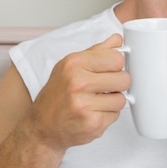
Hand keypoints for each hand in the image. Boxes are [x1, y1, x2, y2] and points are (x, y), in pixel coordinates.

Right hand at [25, 34, 130, 150]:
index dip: (117, 65)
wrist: (41, 128)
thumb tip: (118, 39)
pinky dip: (107, 116)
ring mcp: (84, 104)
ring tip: (96, 102)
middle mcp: (78, 82)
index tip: (110, 70)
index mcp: (74, 63)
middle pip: (124, 79)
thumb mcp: (70, 66)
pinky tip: (93, 113)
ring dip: (113, 102)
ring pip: (122, 99)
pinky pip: (116, 115)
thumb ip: (97, 51)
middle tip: (104, 88)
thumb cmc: (57, 95)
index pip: (117, 58)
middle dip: (118, 84)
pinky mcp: (92, 123)